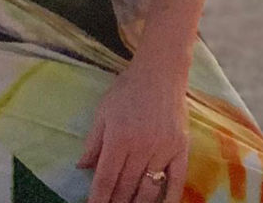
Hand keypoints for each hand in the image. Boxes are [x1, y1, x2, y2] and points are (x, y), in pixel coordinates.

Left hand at [76, 60, 188, 202]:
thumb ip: (93, 141)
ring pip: (149, 190)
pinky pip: (177, 182)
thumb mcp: (103, 111)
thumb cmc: (128, 89)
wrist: (161, 73)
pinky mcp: (181, 150)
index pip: (106, 178)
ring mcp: (163, 150)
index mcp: (119, 137)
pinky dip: (170, 200)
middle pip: (126, 187)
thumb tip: (81, 167)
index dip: (98, 198)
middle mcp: (141, 147)